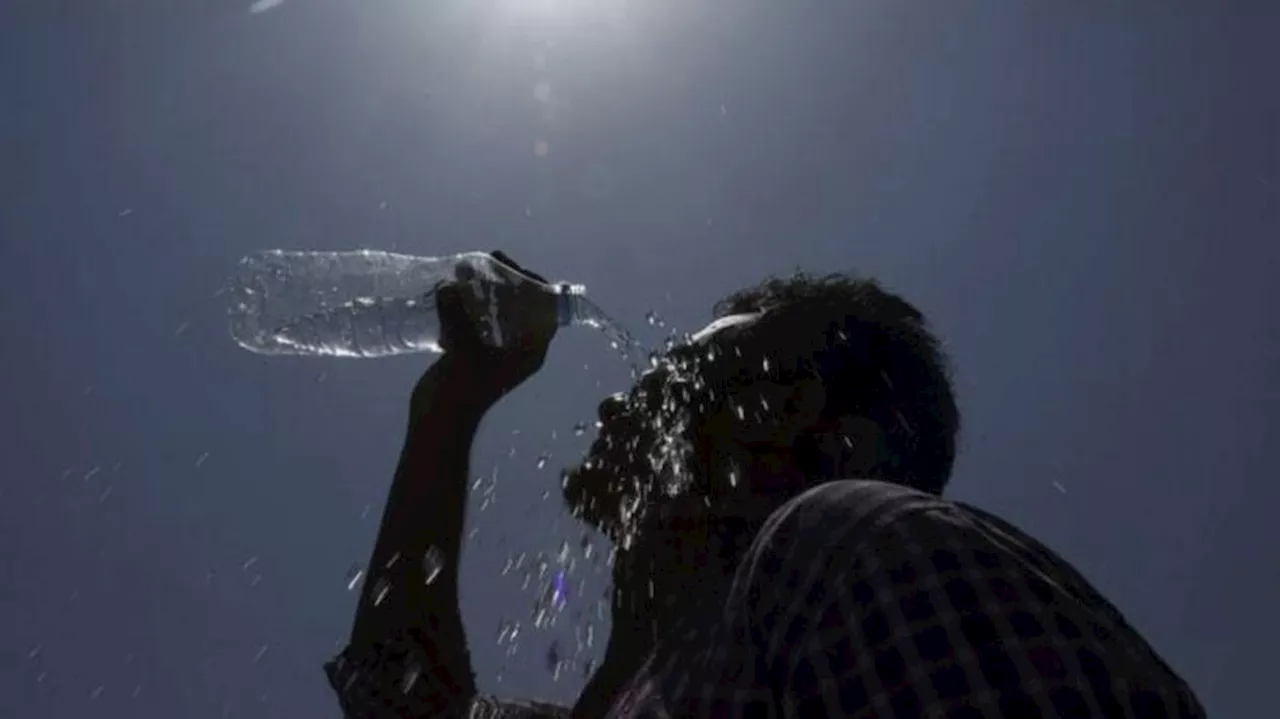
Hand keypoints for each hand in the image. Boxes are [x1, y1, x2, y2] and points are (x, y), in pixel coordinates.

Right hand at [434, 251, 558, 395]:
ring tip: (466, 268)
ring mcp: (496, 349)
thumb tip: (448, 286)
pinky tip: (452, 288)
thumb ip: (458, 316)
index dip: (537, 285)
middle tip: (490, 259)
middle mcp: (519, 348)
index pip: (547, 310)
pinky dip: (468, 303)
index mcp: (531, 351)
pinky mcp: (474, 351)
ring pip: (498, 310)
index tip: (516, 267)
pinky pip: (477, 319)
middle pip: (522, 305)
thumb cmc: (461, 391)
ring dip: (485, 289)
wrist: (438, 422)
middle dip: (507, 281)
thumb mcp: (463, 350)